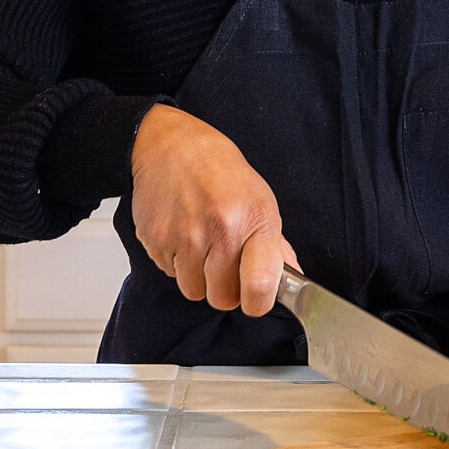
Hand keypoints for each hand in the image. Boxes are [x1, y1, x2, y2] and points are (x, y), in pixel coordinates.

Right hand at [128, 103, 295, 317]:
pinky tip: (181, 234)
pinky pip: (170, 274)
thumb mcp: (261, 200)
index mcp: (255, 220)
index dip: (258, 303)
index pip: (260, 286)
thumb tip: (293, 277)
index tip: (255, 299)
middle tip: (224, 264)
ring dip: (198, 277)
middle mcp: (220, 229)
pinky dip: (177, 263)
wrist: (172, 146)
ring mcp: (184, 236)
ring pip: (194, 291)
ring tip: (201, 246)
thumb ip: (275, 245)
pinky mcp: (156, 239)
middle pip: (223, 298)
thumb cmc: (221, 172)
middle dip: (225, 289)